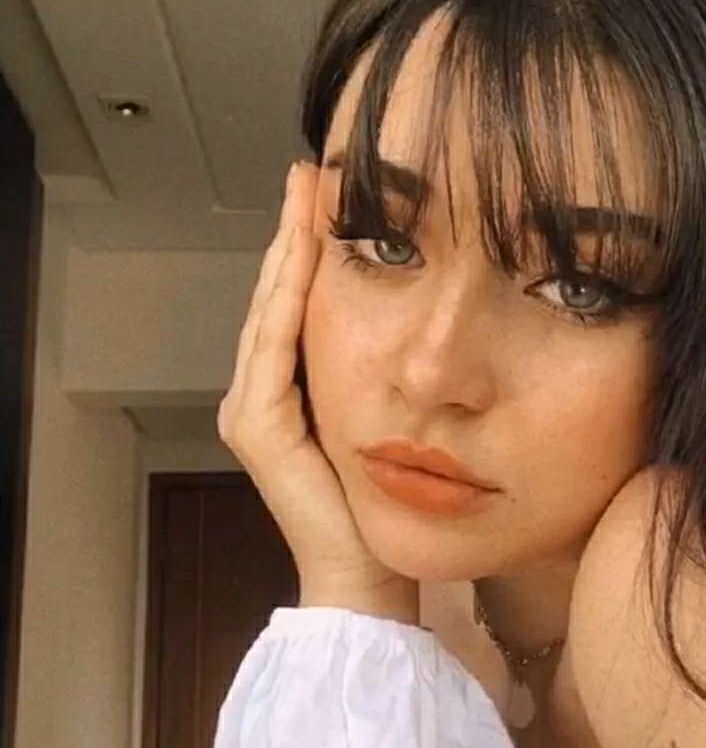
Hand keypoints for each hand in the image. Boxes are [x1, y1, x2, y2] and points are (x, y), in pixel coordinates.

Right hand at [217, 160, 413, 607]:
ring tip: (300, 194)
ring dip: (287, 250)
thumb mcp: (383, 419)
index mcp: (289, 392)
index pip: (298, 305)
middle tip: (306, 176)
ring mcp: (251, 407)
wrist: (368, 571)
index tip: (328, 196)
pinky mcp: (255, 424)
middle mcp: (261, 393)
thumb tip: (413, 315)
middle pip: (278, 297)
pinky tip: (305, 251)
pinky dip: (289, 294)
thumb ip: (377, 371)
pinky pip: (276, 344)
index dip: (308, 249)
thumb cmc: (386, 504)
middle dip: (293, 234)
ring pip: (272, 309)